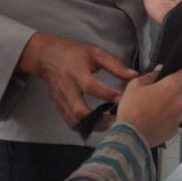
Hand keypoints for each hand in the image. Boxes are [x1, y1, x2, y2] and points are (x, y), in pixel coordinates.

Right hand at [17, 32, 137, 127]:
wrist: (47, 57)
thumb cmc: (73, 53)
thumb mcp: (95, 53)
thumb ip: (115, 65)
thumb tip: (134, 76)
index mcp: (76, 71)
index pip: (90, 86)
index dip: (107, 94)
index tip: (122, 99)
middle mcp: (67, 87)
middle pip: (79, 110)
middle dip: (99, 119)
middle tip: (115, 120)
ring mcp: (61, 99)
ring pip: (75, 120)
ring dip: (93, 126)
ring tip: (109, 124)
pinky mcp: (59, 106)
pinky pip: (71, 122)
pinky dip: (84, 126)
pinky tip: (96, 124)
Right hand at [116, 54, 181, 147]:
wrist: (130, 137)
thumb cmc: (132, 108)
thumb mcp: (134, 86)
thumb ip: (150, 76)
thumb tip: (159, 71)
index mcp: (171, 87)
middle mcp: (180, 101)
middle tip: (167, 86)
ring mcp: (179, 116)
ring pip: (181, 103)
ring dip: (173, 101)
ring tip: (155, 106)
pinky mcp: (175, 128)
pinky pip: (175, 117)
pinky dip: (168, 115)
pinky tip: (155, 118)